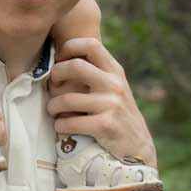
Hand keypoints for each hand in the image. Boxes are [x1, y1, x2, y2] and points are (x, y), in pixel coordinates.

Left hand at [47, 37, 156, 166]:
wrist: (137, 146)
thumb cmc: (117, 113)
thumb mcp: (114, 87)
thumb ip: (96, 72)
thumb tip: (60, 58)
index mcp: (115, 71)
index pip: (91, 44)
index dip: (70, 47)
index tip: (60, 60)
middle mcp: (114, 84)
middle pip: (75, 66)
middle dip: (56, 74)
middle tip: (52, 85)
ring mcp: (110, 105)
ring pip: (66, 99)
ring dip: (53, 106)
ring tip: (53, 110)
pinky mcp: (104, 126)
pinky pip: (70, 122)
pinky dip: (60, 125)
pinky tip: (61, 127)